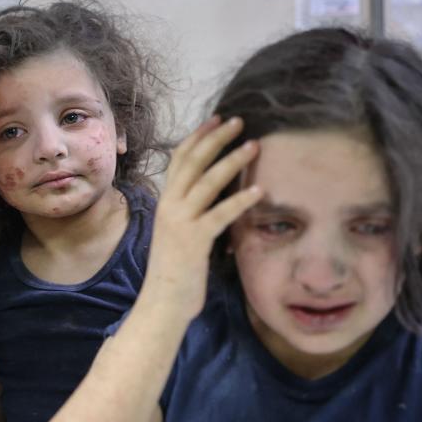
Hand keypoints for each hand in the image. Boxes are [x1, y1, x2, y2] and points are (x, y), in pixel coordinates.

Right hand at [141, 117, 260, 320]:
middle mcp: (169, 206)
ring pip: (208, 181)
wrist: (162, 302)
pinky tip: (259, 190)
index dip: (198, 137)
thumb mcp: (177, 232)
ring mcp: (181, 222)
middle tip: (239, 120)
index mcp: (165, 202)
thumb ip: (189, 211)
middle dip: (216, 138)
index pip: (179, 159)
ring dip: (232, 160)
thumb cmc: (174, 270)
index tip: (217, 120)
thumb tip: (209, 195)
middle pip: (193, 161)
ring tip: (254, 145)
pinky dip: (241, 200)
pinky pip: (221, 213)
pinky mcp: (195, 240)